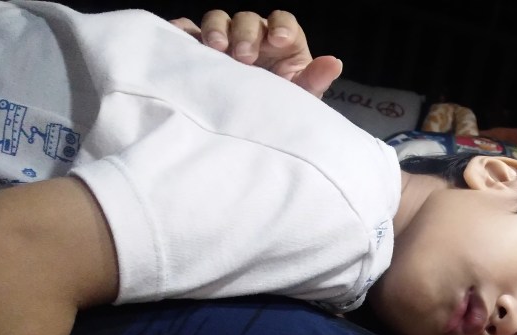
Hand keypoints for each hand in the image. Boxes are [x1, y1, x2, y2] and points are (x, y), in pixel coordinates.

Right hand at [169, 10, 342, 97]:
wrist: (248, 132)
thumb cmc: (278, 110)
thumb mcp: (298, 100)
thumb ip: (314, 81)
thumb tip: (334, 63)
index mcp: (281, 44)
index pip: (284, 22)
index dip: (282, 27)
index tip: (279, 41)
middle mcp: (252, 37)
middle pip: (248, 20)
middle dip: (246, 33)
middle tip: (244, 55)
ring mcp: (224, 41)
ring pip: (217, 20)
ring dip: (215, 30)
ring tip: (216, 49)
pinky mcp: (198, 50)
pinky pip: (188, 33)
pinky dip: (183, 33)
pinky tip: (182, 43)